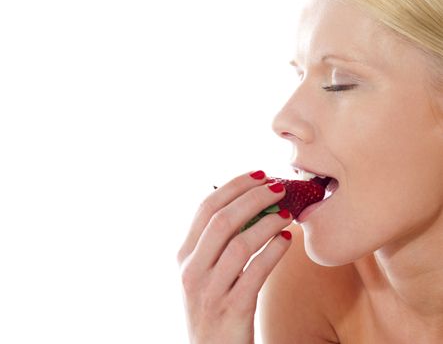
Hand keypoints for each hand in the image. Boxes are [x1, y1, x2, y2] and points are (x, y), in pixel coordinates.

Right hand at [177, 171, 292, 343]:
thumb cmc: (213, 304)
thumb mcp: (205, 271)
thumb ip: (219, 242)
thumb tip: (251, 205)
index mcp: (185, 255)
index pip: (206, 208)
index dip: (234, 186)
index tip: (258, 173)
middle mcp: (192, 269)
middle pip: (223, 220)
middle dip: (253, 197)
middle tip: (279, 187)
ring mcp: (210, 290)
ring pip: (241, 243)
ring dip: (268, 222)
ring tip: (288, 212)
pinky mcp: (232, 309)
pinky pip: (257, 272)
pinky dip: (275, 250)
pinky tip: (287, 240)